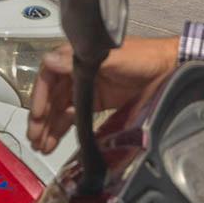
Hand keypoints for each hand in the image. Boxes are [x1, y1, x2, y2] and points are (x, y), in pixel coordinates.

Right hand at [27, 37, 179, 153]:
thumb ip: (82, 61)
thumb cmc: (142, 57)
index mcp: (79, 56)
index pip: (50, 74)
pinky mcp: (98, 100)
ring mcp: (88, 86)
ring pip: (62, 107)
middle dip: (43, 117)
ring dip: (51, 126)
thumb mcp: (112, 57)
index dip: (41, 95)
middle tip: (35, 138)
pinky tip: (55, 141)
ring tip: (41, 146)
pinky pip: (76, 114)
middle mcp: (79, 70)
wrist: (168, 68)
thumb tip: (50, 59)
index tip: (38, 115)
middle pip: (53, 95)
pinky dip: (64, 127)